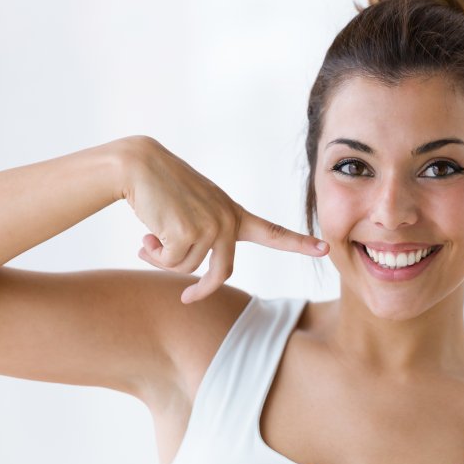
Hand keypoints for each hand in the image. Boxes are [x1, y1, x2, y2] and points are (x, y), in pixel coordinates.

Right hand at [119, 136, 327, 303]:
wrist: (138, 165)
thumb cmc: (163, 191)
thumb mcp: (194, 212)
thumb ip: (204, 238)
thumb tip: (194, 276)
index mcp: (234, 214)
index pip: (273, 231)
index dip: (299, 243)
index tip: (325, 248)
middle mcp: (228, 220)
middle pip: (222, 273)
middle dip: (201, 290)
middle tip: (186, 298)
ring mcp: (211, 225)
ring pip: (188, 269)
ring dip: (164, 259)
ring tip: (152, 237)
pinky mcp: (188, 230)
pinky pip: (170, 262)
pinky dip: (153, 254)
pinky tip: (147, 233)